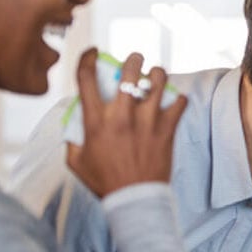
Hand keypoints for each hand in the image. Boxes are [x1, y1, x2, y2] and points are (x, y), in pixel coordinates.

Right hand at [67, 49, 187, 197]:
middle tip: (135, 61)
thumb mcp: (75, 160)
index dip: (88, 57)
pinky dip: (178, 99)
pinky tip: (173, 102)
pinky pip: (179, 102)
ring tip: (156, 76)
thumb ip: (72, 137)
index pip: (86, 77)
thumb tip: (74, 120)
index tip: (93, 52)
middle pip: (130, 70)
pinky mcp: (166, 129)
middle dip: (133, 59)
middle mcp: (121, 115)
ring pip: (157, 80)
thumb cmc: (104, 181)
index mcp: (96, 120)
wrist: (134, 200)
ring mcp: (146, 121)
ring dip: (157, 74)